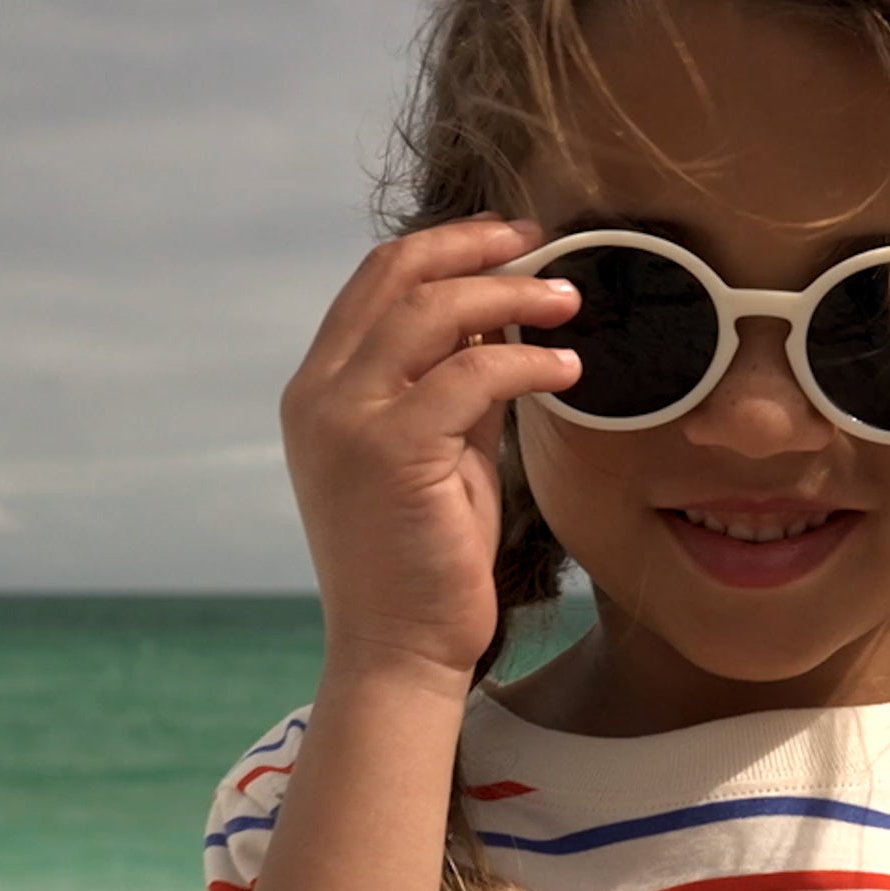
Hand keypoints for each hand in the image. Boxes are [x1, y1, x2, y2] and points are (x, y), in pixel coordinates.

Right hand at [280, 216, 581, 687]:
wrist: (399, 649)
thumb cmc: (427, 559)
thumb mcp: (440, 454)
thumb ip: (454, 389)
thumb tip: (499, 322)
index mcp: (321, 391)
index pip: (375, 283)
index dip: (446, 247)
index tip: (510, 241)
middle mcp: (320, 395)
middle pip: (395, 275)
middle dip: (476, 247)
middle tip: (544, 244)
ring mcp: (346, 419)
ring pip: (433, 311)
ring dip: (512, 294)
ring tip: (569, 302)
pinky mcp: (390, 450)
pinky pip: (472, 373)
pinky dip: (527, 359)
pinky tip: (567, 369)